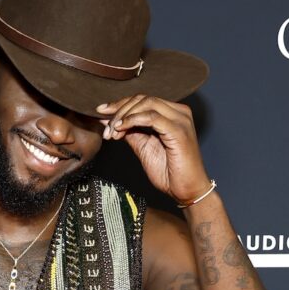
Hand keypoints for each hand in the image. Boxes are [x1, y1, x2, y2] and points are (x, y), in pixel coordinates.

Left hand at [96, 95, 210, 203]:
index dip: (120, 104)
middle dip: (119, 110)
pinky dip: (133, 120)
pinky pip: (152, 117)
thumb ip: (129, 132)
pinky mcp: (179, 130)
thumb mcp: (143, 147)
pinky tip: (121, 129)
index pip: (143, 100)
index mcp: (172, 113)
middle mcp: (179, 112)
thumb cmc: (169, 172)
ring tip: (113, 132)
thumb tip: (108, 121)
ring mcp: (180, 119)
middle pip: (143, 99)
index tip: (101, 112)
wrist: (187, 191)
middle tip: (106, 128)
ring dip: (124, 116)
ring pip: (146, 104)